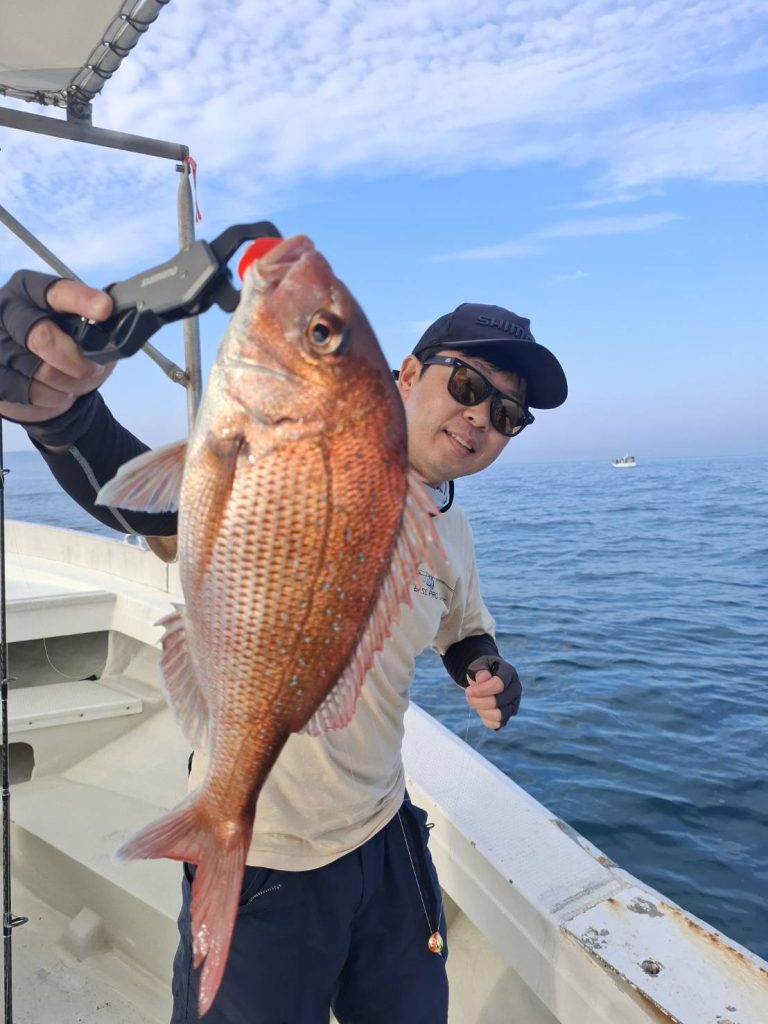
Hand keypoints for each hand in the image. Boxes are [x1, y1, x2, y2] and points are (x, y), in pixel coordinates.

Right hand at [0, 270, 114, 426]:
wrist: (42, 386)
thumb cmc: (67, 348)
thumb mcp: (85, 330)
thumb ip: (97, 323)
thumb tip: (121, 324)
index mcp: (29, 290)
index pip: (54, 292)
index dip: (80, 300)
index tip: (105, 309)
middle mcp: (6, 312)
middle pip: (42, 337)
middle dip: (75, 360)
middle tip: (92, 369)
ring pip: (41, 372)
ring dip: (70, 384)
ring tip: (74, 381)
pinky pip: (32, 393)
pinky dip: (55, 398)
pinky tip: (58, 392)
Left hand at [465, 656, 521, 729]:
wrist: (486, 677)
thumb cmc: (482, 670)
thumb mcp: (479, 665)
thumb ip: (480, 670)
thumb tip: (484, 678)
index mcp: (509, 674)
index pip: (499, 684)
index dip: (481, 690)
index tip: (468, 691)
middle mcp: (515, 690)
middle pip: (498, 702)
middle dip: (478, 701)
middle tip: (468, 695)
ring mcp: (514, 703)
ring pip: (499, 715)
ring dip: (481, 711)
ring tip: (473, 702)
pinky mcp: (508, 715)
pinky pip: (497, 724)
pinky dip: (485, 719)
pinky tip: (480, 709)